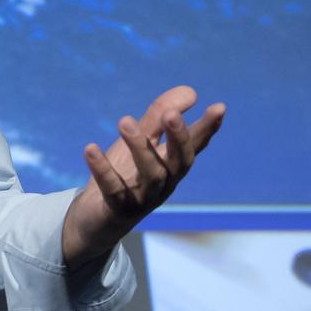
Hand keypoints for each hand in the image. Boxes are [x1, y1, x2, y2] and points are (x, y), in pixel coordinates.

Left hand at [62, 86, 225, 268]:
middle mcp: (164, 183)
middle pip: (180, 162)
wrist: (95, 219)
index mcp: (171, 165)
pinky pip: (113, 189)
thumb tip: (190, 91)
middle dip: (179, 138)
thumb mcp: (140, 142)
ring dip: (139, 147)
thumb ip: (159, 118)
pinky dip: (103, 170)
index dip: (207, 128)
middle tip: (171, 114)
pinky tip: (91, 148)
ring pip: (150, 175)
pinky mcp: (118, 209)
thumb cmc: (124, 175)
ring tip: (125, 120)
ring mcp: (143, 198)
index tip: (219, 107)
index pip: (194, 145)